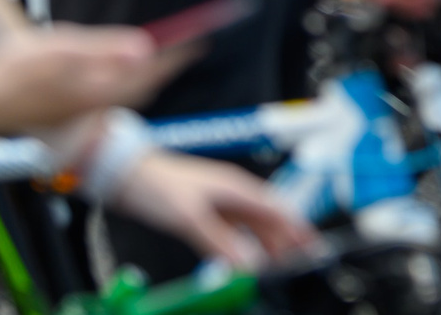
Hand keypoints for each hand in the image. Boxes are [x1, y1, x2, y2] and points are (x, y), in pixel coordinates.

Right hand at [0, 24, 189, 133]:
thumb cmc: (15, 70)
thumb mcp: (63, 48)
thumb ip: (105, 50)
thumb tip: (145, 49)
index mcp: (98, 88)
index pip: (150, 69)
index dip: (177, 53)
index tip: (201, 39)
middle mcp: (95, 103)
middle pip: (144, 84)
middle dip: (168, 65)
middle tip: (189, 46)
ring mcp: (82, 110)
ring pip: (128, 93)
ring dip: (149, 76)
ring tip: (165, 59)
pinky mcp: (71, 111)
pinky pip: (110, 97)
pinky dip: (127, 83)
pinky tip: (122, 74)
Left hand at [109, 150, 313, 269]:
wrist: (126, 174)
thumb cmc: (157, 185)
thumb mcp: (190, 217)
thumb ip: (219, 244)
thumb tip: (246, 267)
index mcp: (236, 188)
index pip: (278, 211)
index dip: (298, 230)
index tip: (313, 247)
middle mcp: (232, 193)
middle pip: (268, 220)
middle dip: (285, 242)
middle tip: (298, 264)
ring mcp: (218, 201)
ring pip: (252, 226)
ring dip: (265, 245)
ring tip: (276, 265)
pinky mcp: (204, 210)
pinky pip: (234, 230)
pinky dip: (243, 246)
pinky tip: (243, 258)